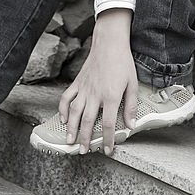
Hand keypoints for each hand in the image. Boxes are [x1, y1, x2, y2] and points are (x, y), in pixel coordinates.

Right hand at [57, 8, 137, 154]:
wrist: (109, 43)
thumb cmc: (122, 63)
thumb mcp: (132, 84)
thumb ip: (131, 106)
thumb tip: (131, 125)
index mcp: (111, 96)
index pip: (108, 124)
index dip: (108, 139)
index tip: (108, 150)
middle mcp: (95, 94)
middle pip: (87, 121)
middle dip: (85, 139)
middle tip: (83, 151)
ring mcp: (84, 88)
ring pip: (73, 112)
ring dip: (70, 128)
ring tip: (69, 141)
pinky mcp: (77, 82)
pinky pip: (66, 97)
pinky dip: (62, 109)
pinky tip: (62, 119)